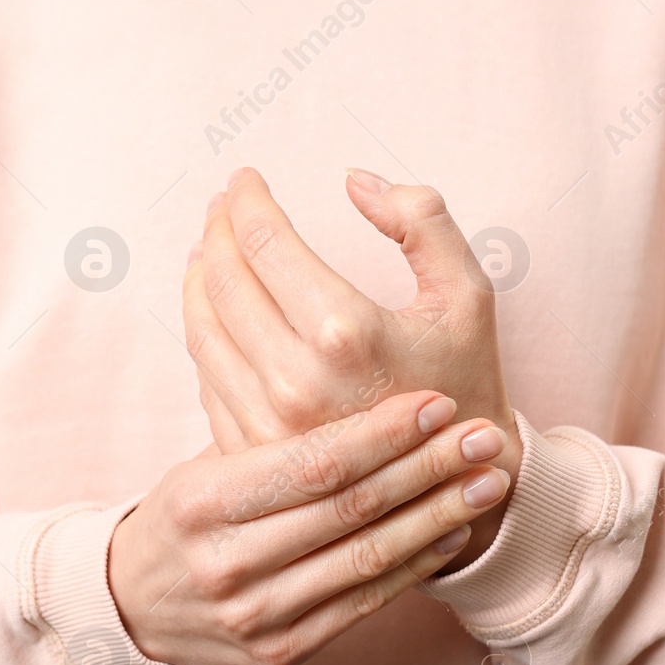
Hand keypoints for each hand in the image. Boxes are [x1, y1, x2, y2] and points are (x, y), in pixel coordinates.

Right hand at [109, 390, 510, 664]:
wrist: (132, 611)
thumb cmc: (184, 518)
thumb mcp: (202, 467)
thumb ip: (268, 433)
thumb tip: (346, 361)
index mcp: (205, 502)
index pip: (311, 463)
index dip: (382, 432)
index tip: (437, 403)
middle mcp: (230, 563)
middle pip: (349, 508)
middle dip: (427, 467)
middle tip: (485, 435)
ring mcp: (258, 614)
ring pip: (366, 558)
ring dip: (437, 515)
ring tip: (486, 480)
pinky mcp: (283, 651)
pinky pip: (364, 603)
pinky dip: (415, 565)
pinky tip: (451, 530)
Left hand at [182, 167, 520, 568]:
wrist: (463, 484)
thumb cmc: (466, 380)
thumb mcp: (467, 292)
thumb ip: (421, 221)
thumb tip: (353, 181)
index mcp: (346, 332)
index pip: (264, 243)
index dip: (247, 200)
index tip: (244, 179)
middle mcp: (296, 380)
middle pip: (222, 282)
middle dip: (216, 231)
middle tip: (222, 207)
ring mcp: (268, 423)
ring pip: (202, 333)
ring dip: (197, 281)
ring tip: (207, 251)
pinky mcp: (255, 453)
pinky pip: (208, 381)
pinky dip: (205, 336)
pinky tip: (214, 313)